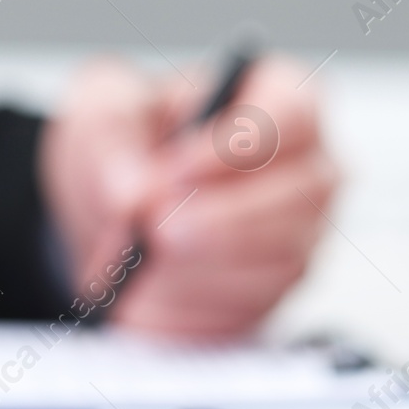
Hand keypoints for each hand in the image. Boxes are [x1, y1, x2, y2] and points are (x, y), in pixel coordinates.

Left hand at [38, 54, 338, 337]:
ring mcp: (299, 235)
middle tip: (158, 228)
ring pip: (282, 261)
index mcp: (277, 97)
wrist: (112, 200)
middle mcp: (306, 167)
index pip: (292, 117)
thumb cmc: (129, 138)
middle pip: (304, 196)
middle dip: (226, 219)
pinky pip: (251, 311)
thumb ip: (113, 142)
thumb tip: (135, 194)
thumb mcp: (102, 112)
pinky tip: (143, 298)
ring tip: (140, 262)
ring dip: (203, 268)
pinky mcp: (272, 292)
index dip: (237, 147)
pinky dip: (193, 310)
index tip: (175, 169)